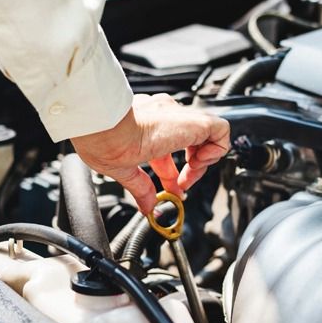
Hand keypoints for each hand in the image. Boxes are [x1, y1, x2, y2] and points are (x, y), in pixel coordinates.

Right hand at [70, 93, 230, 213]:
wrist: (103, 125)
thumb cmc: (101, 139)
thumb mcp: (122, 169)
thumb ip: (139, 188)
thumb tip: (146, 206)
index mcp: (146, 126)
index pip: (168, 149)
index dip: (172, 173)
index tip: (171, 190)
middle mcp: (163, 117)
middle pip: (189, 143)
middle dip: (190, 169)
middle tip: (181, 187)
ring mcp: (179, 117)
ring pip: (207, 134)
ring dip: (203, 161)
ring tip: (190, 175)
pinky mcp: (193, 121)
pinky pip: (220, 130)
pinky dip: (216, 150)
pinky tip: (198, 164)